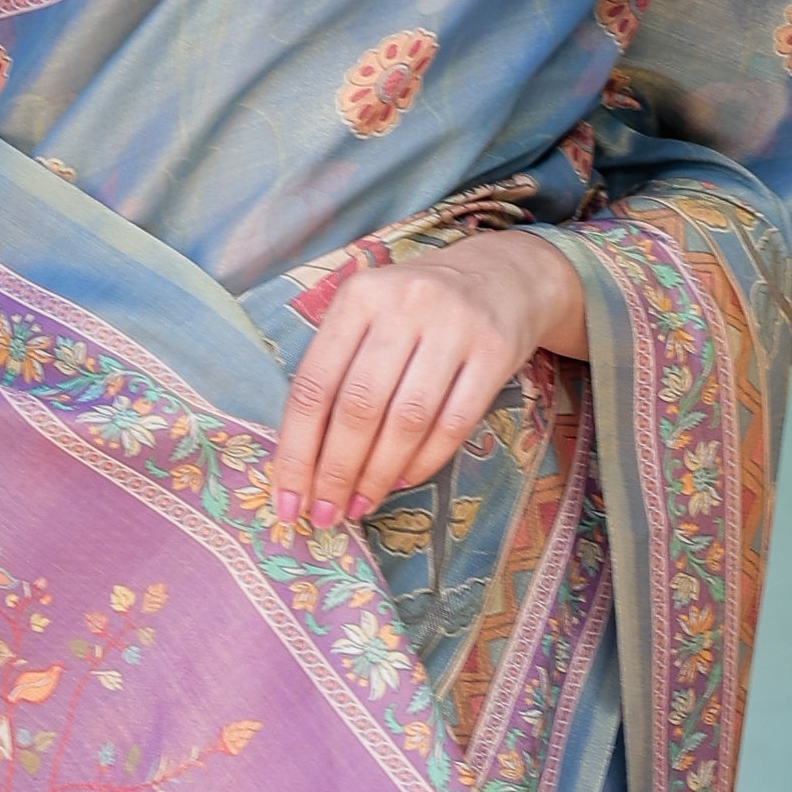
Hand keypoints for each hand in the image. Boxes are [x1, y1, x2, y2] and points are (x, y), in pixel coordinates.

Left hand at [269, 229, 585, 529]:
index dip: (296, 451)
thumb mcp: (368, 317)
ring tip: (360, 504)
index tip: (288, 501)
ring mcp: (454, 327)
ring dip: (378, 474)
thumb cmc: (416, 310)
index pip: (314, 385)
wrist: (502, 276)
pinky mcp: (495, 352)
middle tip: (325, 514)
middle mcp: (404, 305)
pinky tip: (403, 480)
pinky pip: (454, 423)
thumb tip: (304, 461)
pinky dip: (424, 461)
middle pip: (359, 407)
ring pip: (406, 420)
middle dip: (335, 472)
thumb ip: (336, 370)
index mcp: (358, 297)